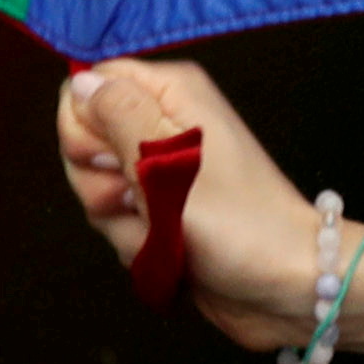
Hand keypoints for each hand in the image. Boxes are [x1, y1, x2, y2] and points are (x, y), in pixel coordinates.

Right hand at [60, 60, 332, 353]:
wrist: (283, 284)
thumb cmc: (237, 220)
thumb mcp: (168, 161)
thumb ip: (117, 114)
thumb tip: (80, 79)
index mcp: (170, 94)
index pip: (88, 86)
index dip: (85, 126)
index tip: (115, 157)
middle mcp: (162, 127)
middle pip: (84, 144)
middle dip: (100, 182)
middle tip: (142, 197)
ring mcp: (160, 175)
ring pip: (96, 191)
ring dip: (122, 222)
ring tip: (166, 230)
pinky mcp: (160, 216)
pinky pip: (116, 226)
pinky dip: (137, 246)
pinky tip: (171, 253)